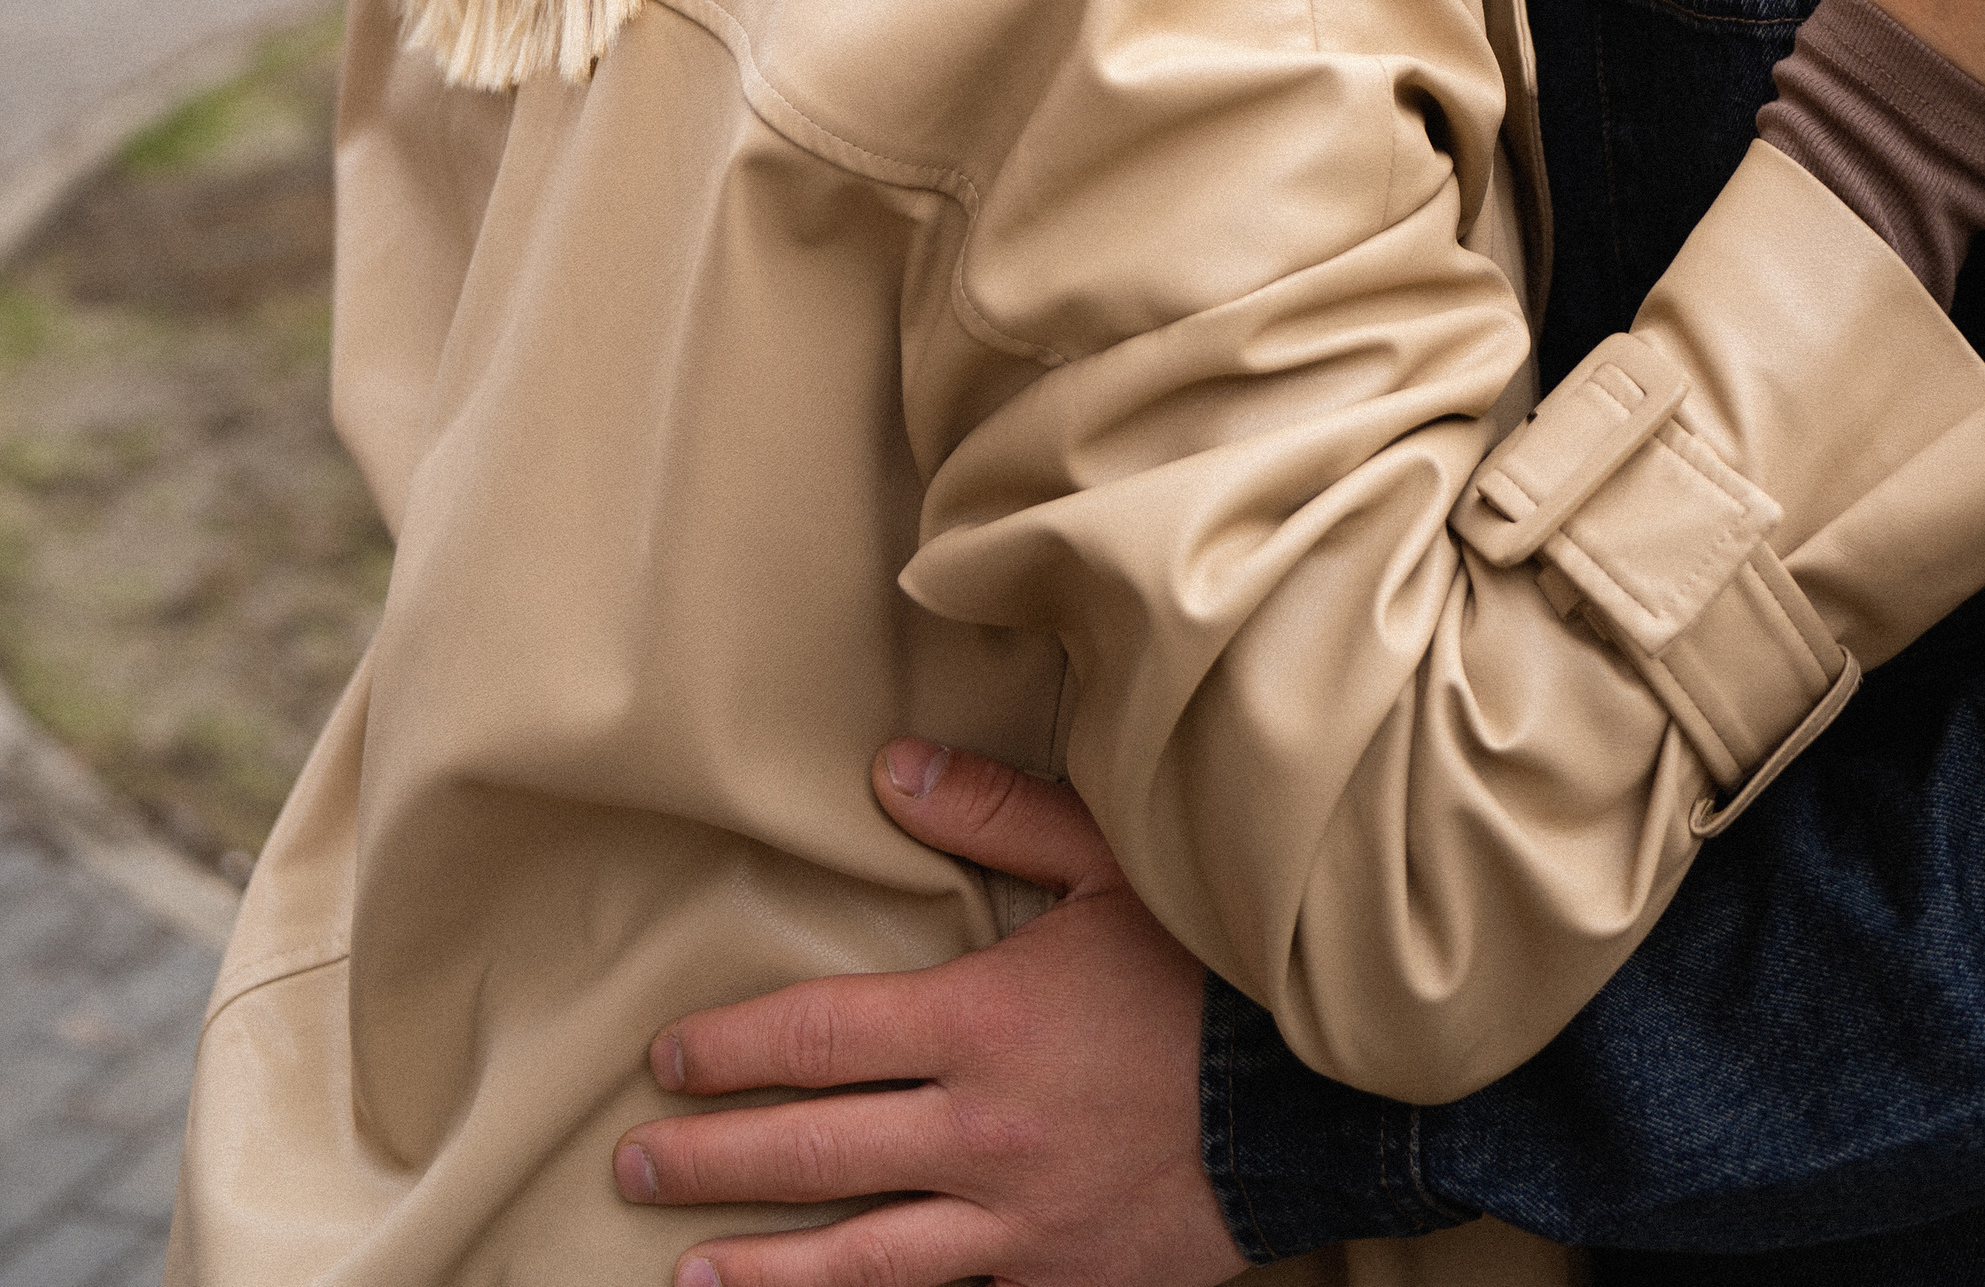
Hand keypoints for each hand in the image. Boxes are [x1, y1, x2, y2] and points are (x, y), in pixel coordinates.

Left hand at [613, 743, 1235, 1286]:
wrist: (1326, 1103)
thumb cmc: (1219, 968)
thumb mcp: (1119, 863)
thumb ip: (1000, 814)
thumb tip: (891, 770)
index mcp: (985, 1022)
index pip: (818, 1037)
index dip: (733, 1050)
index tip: (669, 1058)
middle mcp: (983, 1133)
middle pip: (815, 1154)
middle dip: (711, 1159)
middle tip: (636, 1163)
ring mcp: (1020, 1225)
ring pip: (864, 1259)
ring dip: (766, 1271)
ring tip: (690, 1278)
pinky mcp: (1063, 1283)